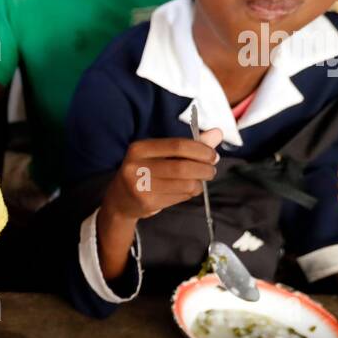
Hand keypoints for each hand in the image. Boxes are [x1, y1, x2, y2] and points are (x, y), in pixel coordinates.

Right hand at [100, 129, 222, 223]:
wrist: (120, 199)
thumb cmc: (145, 171)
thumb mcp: (160, 154)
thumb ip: (189, 145)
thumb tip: (217, 134)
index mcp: (140, 148)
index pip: (177, 146)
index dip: (201, 150)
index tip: (212, 155)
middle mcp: (137, 166)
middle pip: (182, 167)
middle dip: (204, 169)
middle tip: (211, 170)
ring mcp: (141, 187)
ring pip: (184, 185)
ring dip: (199, 183)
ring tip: (199, 181)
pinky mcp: (147, 203)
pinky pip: (180, 197)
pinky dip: (190, 193)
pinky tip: (185, 190)